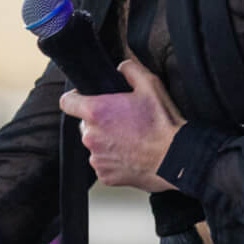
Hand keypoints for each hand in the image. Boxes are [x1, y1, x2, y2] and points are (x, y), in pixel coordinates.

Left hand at [58, 60, 182, 192]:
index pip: (66, 102)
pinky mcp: (105, 176)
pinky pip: (104, 164)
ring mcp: (96, 158)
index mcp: (96, 112)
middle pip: (85, 124)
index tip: (85, 99)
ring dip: (107, 141)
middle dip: (100, 121)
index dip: (75, 98)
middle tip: (123, 121)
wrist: (177, 159)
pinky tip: (132, 155)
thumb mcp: (150, 85)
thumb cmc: (163, 124)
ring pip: (96, 145)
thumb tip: (121, 66)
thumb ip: (130, 69)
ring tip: (131, 140)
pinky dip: (114, 160)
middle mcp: (91, 136)